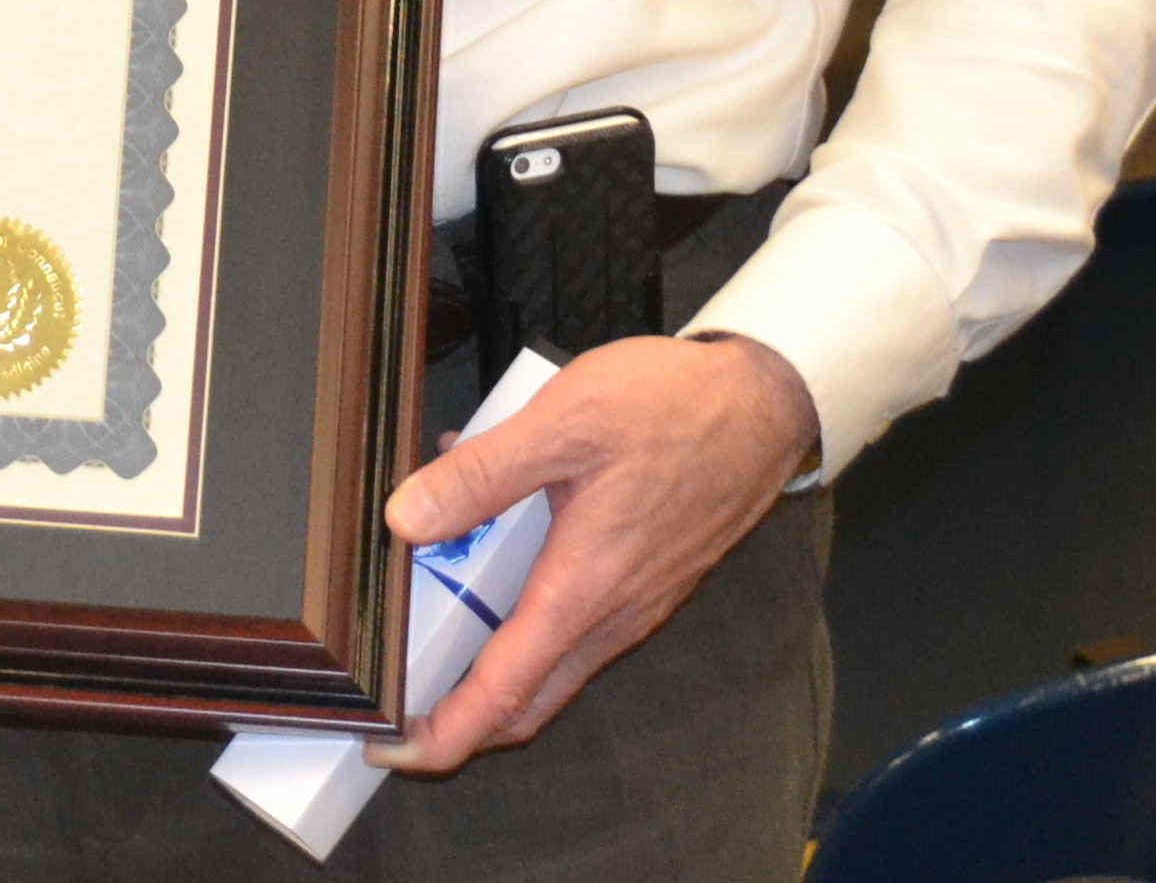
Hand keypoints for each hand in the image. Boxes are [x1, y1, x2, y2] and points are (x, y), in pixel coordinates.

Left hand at [370, 331, 819, 773]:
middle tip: (397, 711)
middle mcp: (613, 614)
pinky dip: (526, 618)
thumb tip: (407, 519)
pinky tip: (494, 555)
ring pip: (552, 665)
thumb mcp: (563, 422)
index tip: (392, 751)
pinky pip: (576, 626)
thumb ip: (482, 475)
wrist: (763, 404)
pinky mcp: (645, 582)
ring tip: (429, 628)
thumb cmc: (674, 409)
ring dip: (493, 666)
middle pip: (527, 700)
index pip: (504, 692)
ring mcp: (634, 603)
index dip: (444, 734)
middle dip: (461, 721)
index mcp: (584, 588)